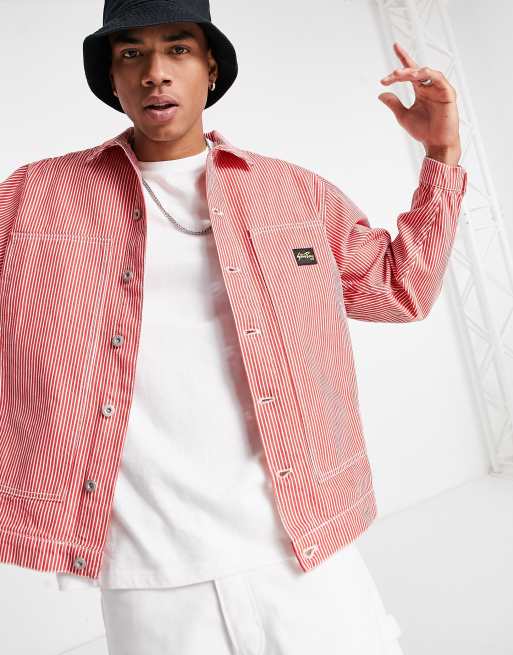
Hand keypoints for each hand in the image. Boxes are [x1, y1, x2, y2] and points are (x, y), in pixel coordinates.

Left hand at [378, 42, 461, 164]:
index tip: (395, 46)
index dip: (404, 57)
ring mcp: (440, 89)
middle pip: (415, 71)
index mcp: (421, 90)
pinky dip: (429, 74)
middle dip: (402, 71)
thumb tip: (380, 94)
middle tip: (390, 76)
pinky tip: (418, 75)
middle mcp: (430, 87)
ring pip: (426, 73)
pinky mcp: (448, 94)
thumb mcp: (403, 116)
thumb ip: (394, 104)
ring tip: (399, 75)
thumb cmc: (423, 131)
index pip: (411, 71)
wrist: (436, 144)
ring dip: (412, 72)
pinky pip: (439, 79)